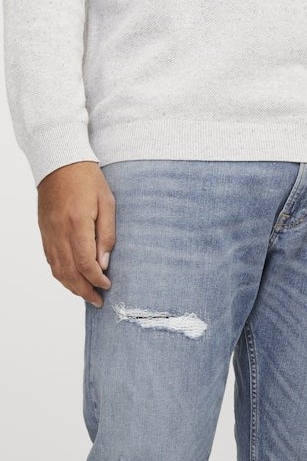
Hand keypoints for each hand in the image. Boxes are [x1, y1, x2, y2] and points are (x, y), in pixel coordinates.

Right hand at [38, 161, 115, 308]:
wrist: (58, 160)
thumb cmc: (86, 178)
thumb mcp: (107, 203)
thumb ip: (107, 235)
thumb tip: (104, 263)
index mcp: (77, 225)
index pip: (86, 264)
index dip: (97, 280)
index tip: (107, 285)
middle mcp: (60, 232)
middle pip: (70, 273)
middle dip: (85, 291)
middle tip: (98, 301)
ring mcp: (49, 233)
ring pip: (58, 270)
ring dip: (72, 286)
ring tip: (86, 294)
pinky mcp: (44, 231)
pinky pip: (51, 260)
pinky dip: (61, 274)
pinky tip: (72, 279)